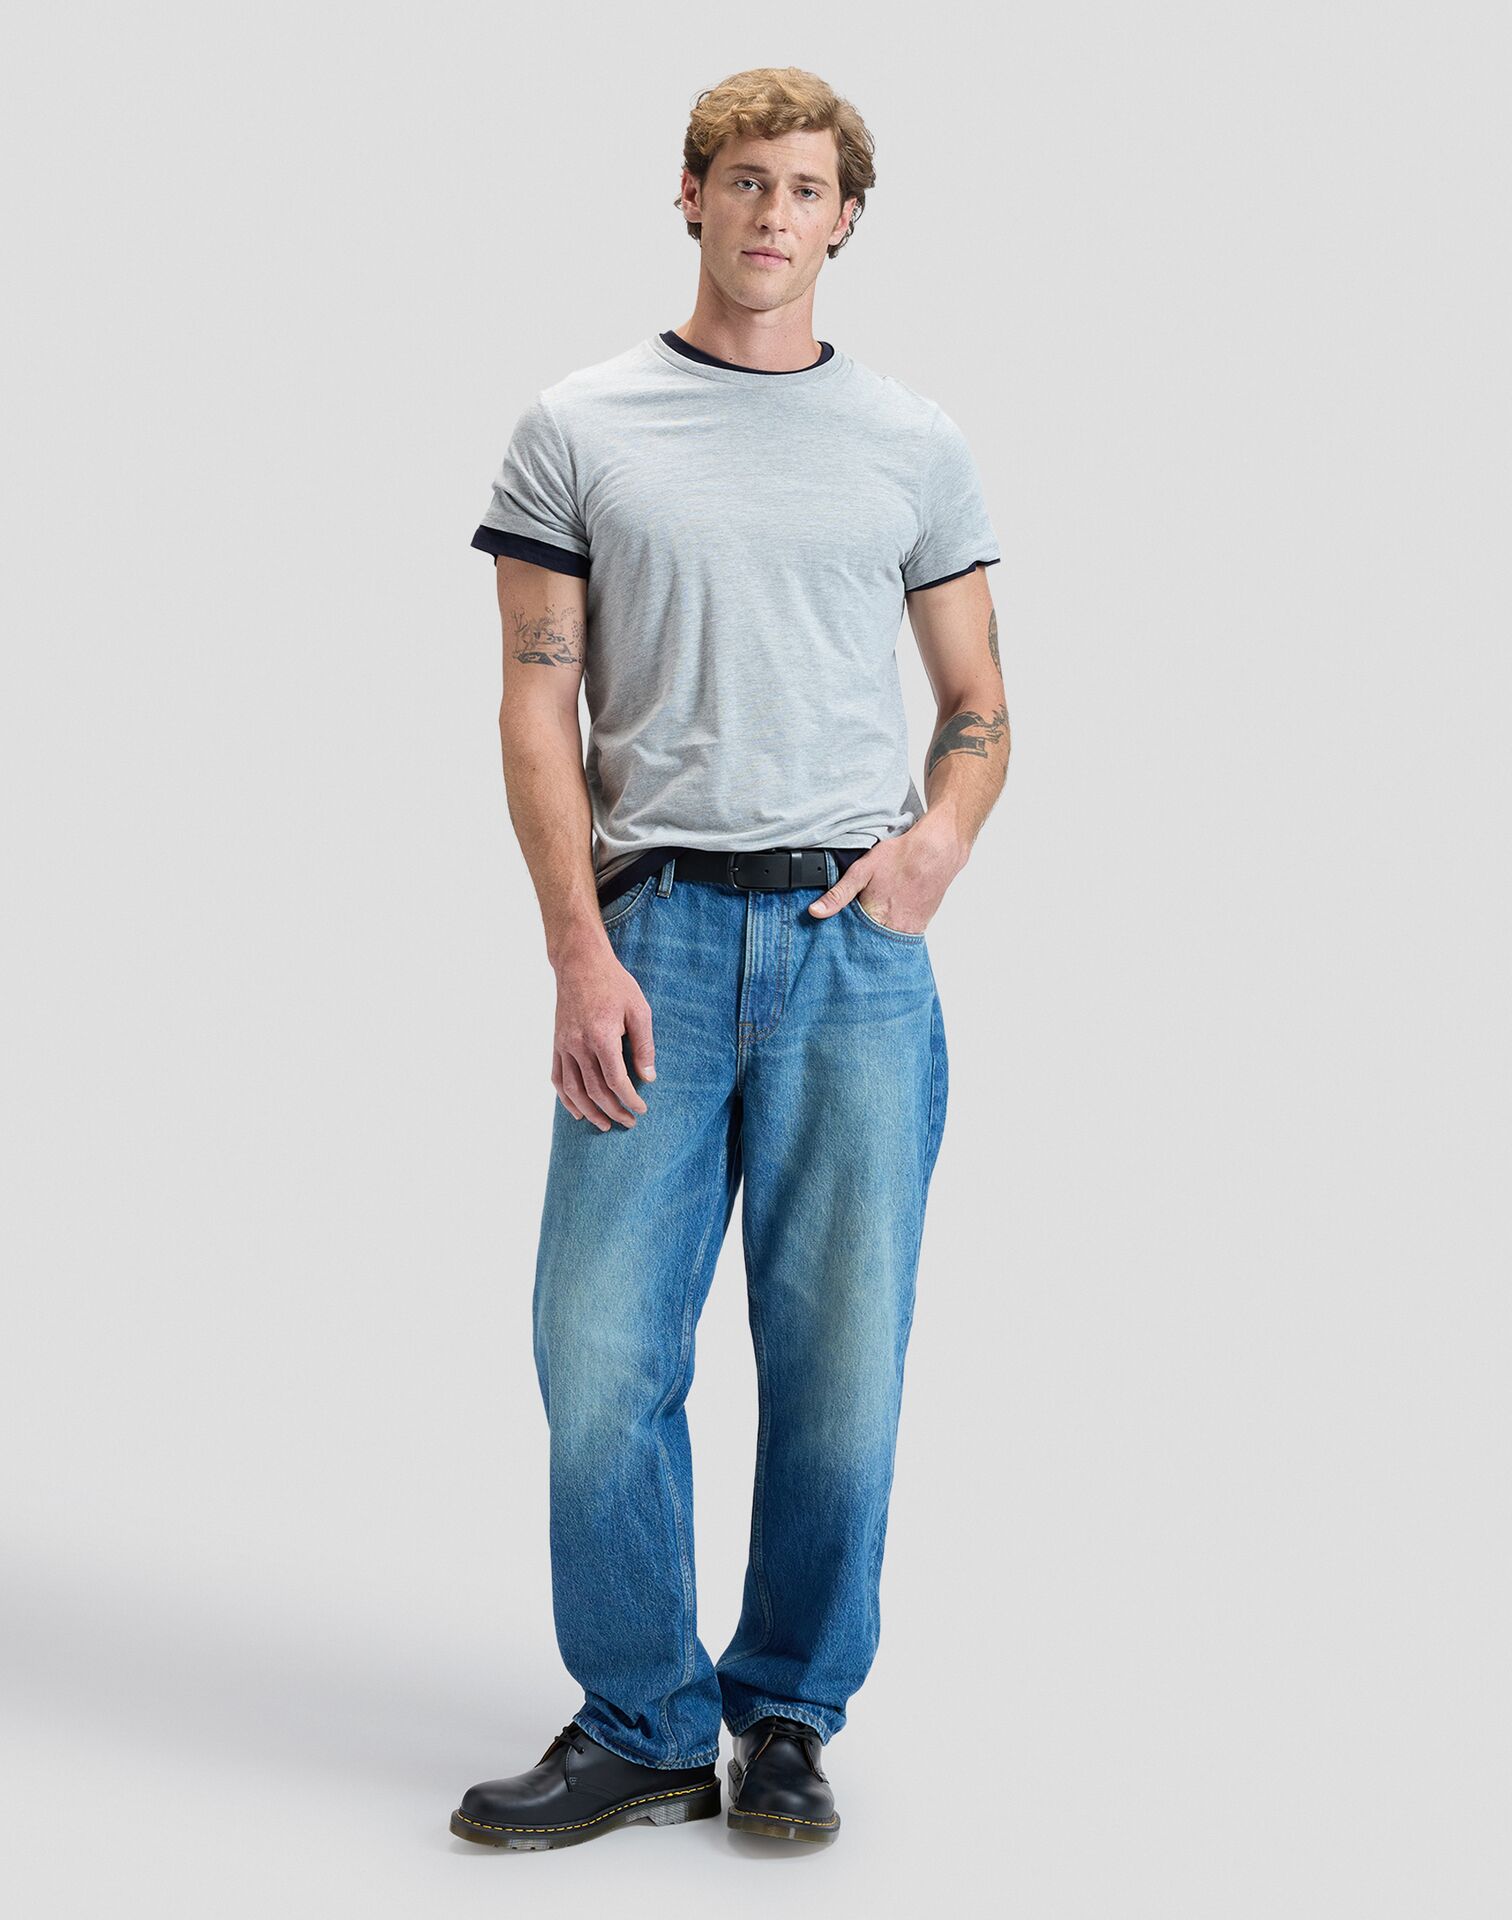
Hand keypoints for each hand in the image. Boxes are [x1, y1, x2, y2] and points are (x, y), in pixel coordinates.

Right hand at [551, 945, 655, 1129]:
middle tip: (628, 1122)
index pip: (616, 1081)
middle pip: (595, 1090)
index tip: (642, 1109)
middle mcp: (579, 1045)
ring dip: (589, 1111)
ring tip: (604, 1125)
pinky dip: (566, 1098)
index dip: (630, 1099)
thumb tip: (649, 1077)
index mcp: (602, 1037)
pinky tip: (577, 1111)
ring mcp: (564, 1045)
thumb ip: (644, 1046)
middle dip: (613, 1111)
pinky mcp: (556, 1043)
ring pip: (574, 1089)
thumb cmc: (614, 984)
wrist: (580, 964)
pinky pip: (557, 1077)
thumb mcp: (639, 1010)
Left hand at [805, 826, 959, 935]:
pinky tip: (886, 928)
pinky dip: (892, 938)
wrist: (935, 852)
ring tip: (869, 934)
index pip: (850, 940)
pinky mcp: (919, 927)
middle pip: (868, 946)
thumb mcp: (861, 871)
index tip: (833, 944)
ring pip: (885, 946)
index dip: (841, 942)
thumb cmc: (900, 857)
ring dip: (876, 943)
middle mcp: (891, 928)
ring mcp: (906, 930)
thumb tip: (815, 912)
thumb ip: (837, 895)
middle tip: (851, 941)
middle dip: (858, 945)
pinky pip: (901, 940)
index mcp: (873, 916)